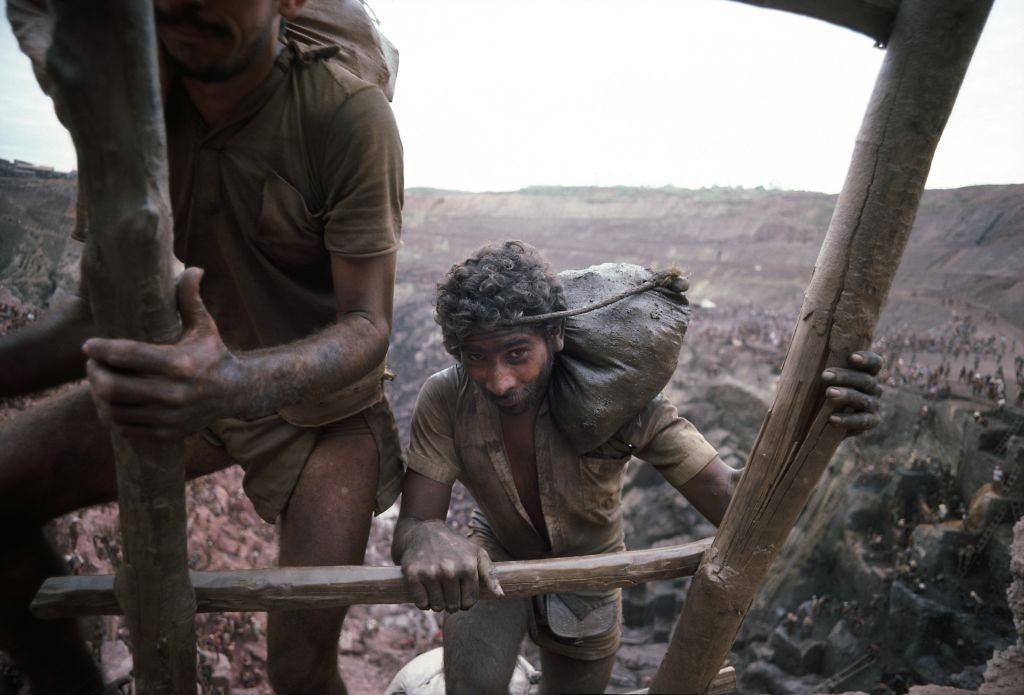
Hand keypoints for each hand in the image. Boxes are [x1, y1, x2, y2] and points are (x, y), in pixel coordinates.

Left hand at [83, 267, 241, 439]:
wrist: (237, 393)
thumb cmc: (214, 355)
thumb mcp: (204, 326)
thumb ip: (190, 298)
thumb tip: (194, 268)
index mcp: (180, 364)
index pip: (127, 355)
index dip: (101, 349)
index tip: (88, 345)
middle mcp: (173, 393)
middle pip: (113, 387)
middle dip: (94, 375)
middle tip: (91, 365)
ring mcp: (169, 417)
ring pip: (114, 410)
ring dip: (98, 396)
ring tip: (98, 382)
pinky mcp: (166, 432)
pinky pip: (124, 428)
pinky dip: (110, 416)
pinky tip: (109, 402)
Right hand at [400, 519, 503, 612]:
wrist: (423, 532)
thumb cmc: (454, 547)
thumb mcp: (477, 554)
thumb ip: (490, 574)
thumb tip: (500, 595)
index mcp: (468, 566)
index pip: (469, 602)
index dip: (464, 601)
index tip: (459, 592)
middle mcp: (450, 569)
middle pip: (453, 606)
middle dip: (450, 603)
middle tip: (446, 590)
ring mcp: (431, 572)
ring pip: (437, 606)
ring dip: (436, 603)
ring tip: (436, 589)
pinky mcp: (413, 575)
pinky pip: (421, 604)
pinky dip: (423, 602)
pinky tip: (425, 589)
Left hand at [822, 350, 883, 435]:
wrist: (828, 423)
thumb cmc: (825, 393)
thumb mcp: (827, 380)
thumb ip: (826, 370)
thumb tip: (803, 352)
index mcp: (867, 374)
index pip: (875, 363)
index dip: (867, 359)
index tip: (851, 357)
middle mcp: (874, 389)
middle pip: (865, 380)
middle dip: (844, 377)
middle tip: (824, 375)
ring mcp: (874, 406)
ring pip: (863, 399)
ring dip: (846, 396)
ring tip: (829, 393)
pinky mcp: (871, 422)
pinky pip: (862, 421)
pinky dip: (847, 420)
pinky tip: (832, 419)